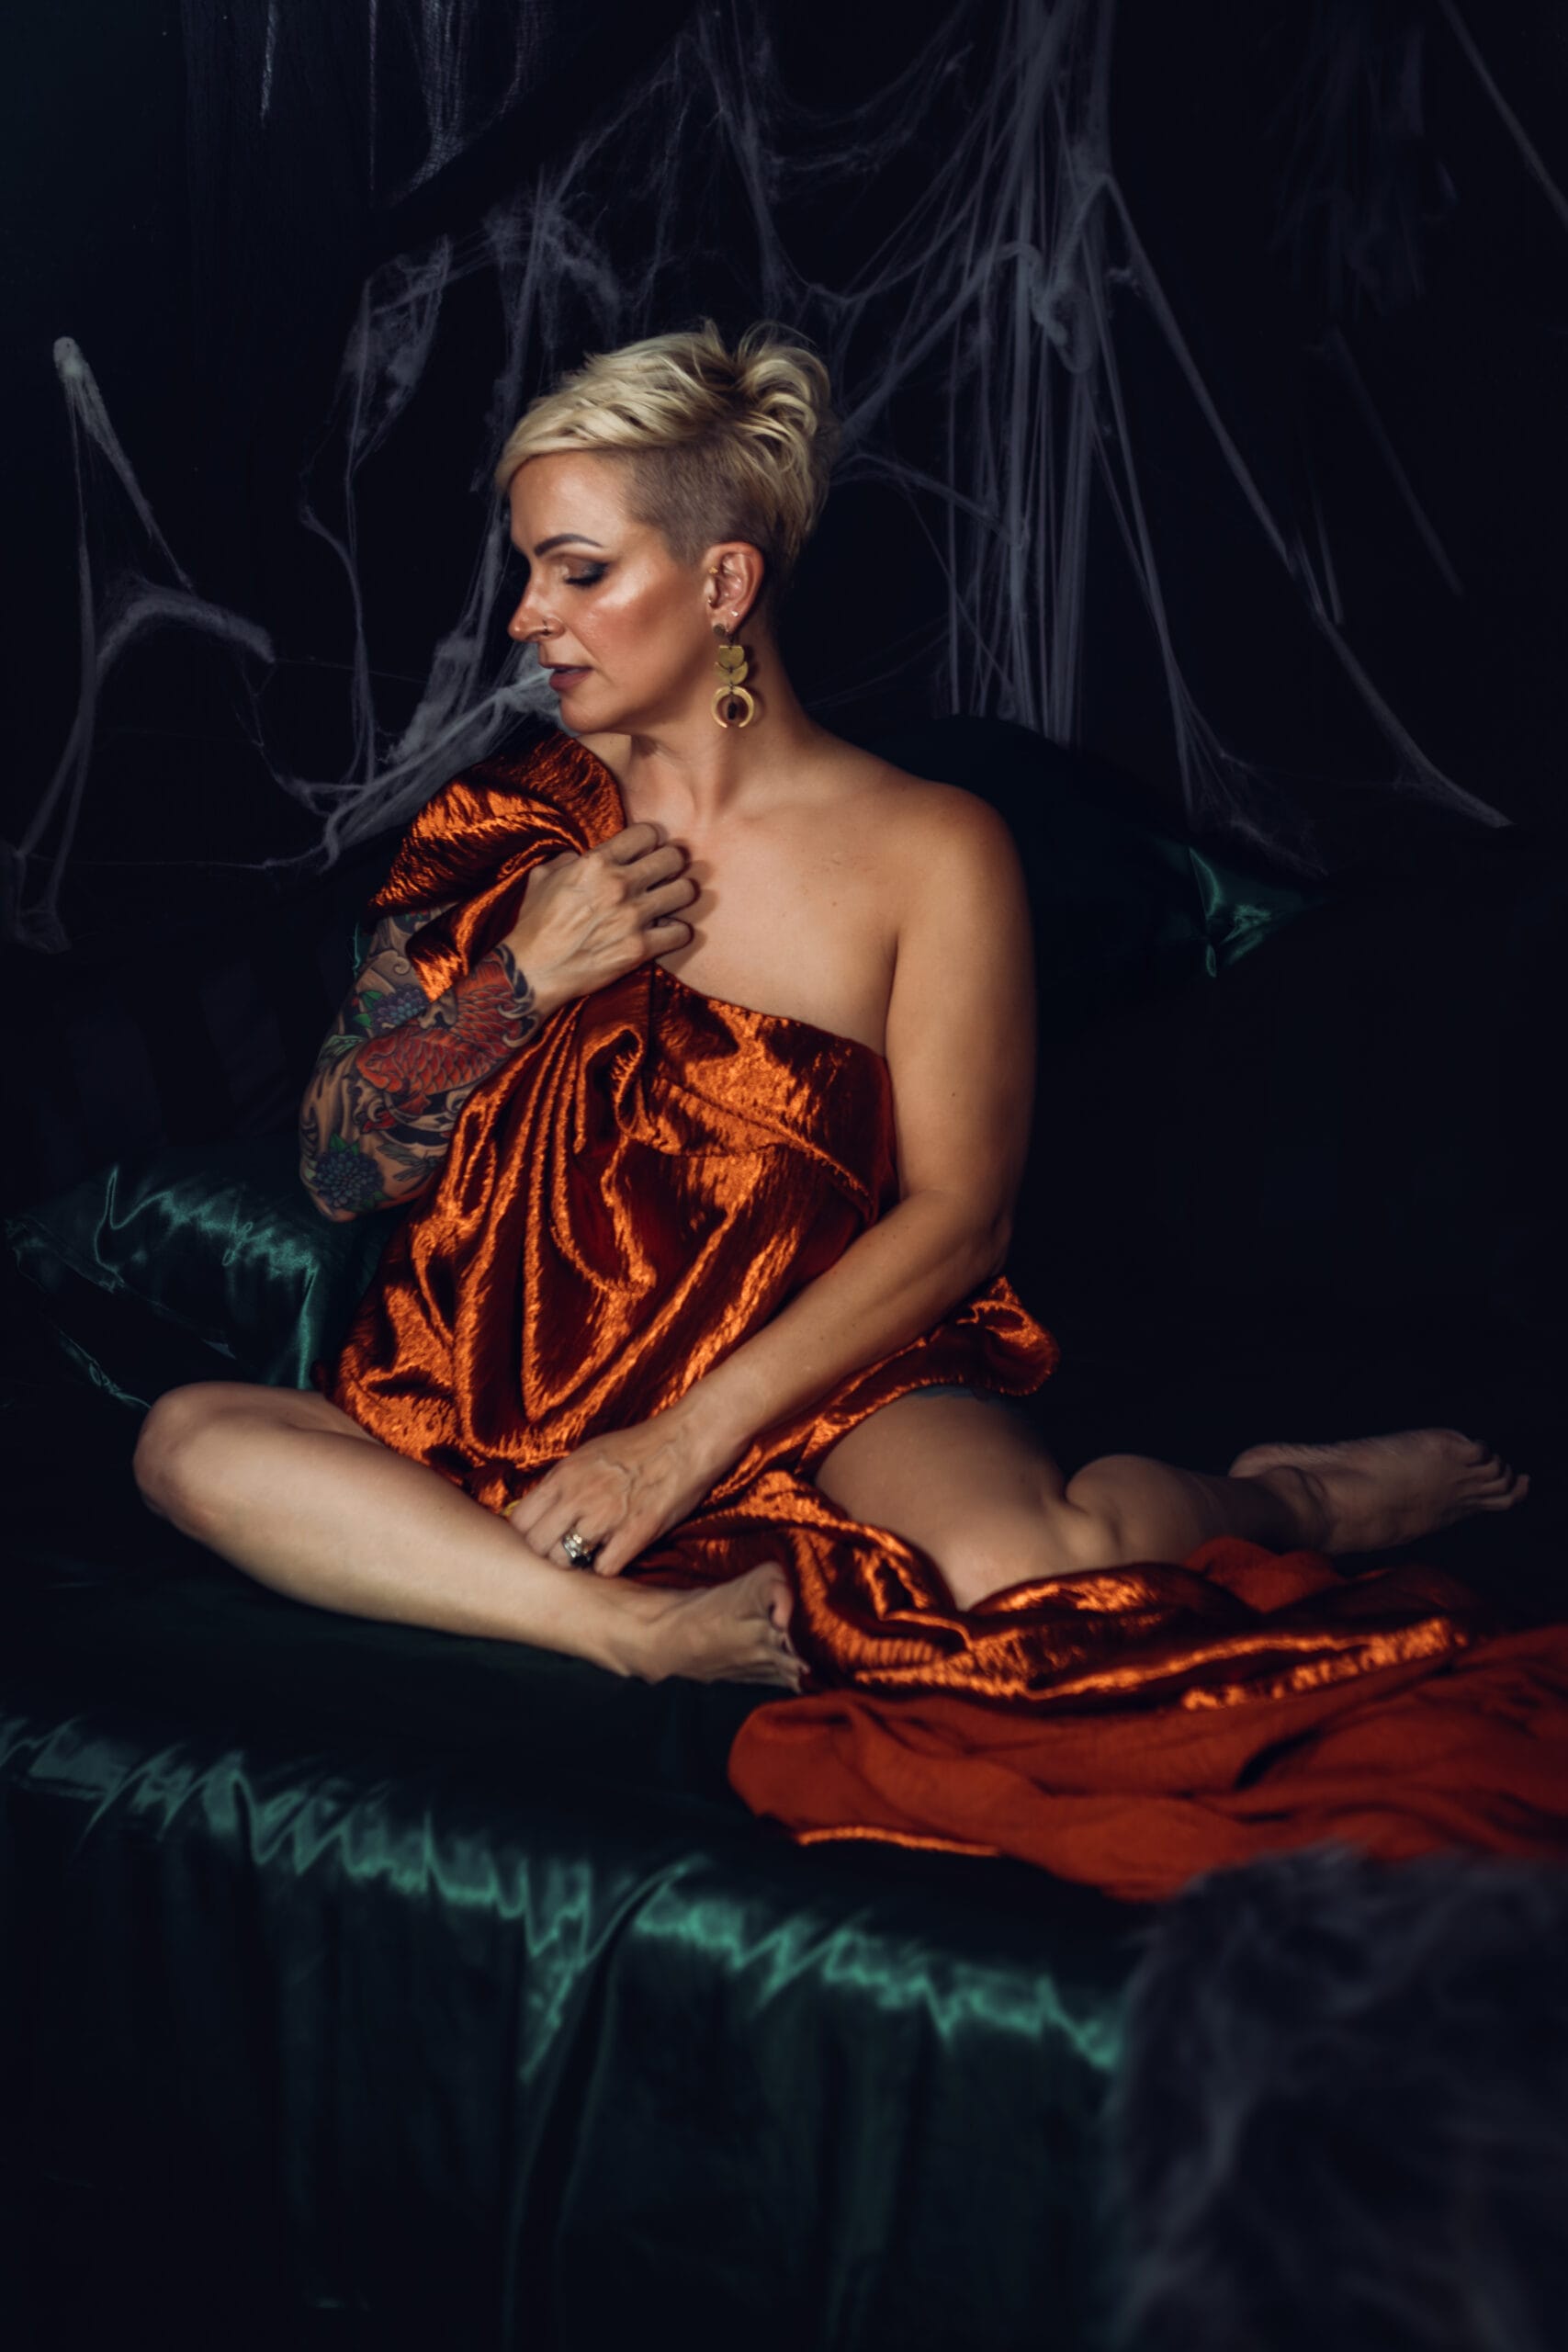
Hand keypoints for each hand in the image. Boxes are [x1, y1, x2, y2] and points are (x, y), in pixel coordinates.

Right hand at [503, 824, 694, 1014]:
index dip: (651, 841)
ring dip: (681, 895)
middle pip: (673, 857)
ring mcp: (632, 917)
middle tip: (668, 874)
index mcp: (595, 863)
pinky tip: (667, 932)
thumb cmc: (534, 925)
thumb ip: (568, 860)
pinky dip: (678, 933)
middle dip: (673, 863)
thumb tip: (581, 855)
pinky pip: (681, 932)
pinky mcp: (640, 948)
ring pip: (685, 891)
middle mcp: (618, 885)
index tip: (649, 851)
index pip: (646, 833)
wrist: (533, 972)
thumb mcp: (542, 878)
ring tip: (672, 901)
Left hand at [505, 1411, 735, 1577]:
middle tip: (567, 1552)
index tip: (542, 1538)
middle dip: (549, 1553)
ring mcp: (606, 1515)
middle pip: (537, 1546)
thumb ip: (561, 1484)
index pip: (519, 1521)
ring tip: (592, 1553)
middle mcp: (578, 1496)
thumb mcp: (587, 1455)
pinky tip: (618, 1553)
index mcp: (563, 1476)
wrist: (686, 1440)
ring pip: (565, 1561)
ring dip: (576, 1563)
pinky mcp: (635, 1532)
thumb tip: (538, 1509)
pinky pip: (604, 1568)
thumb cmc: (638, 1448)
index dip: (528, 1535)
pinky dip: (608, 1567)